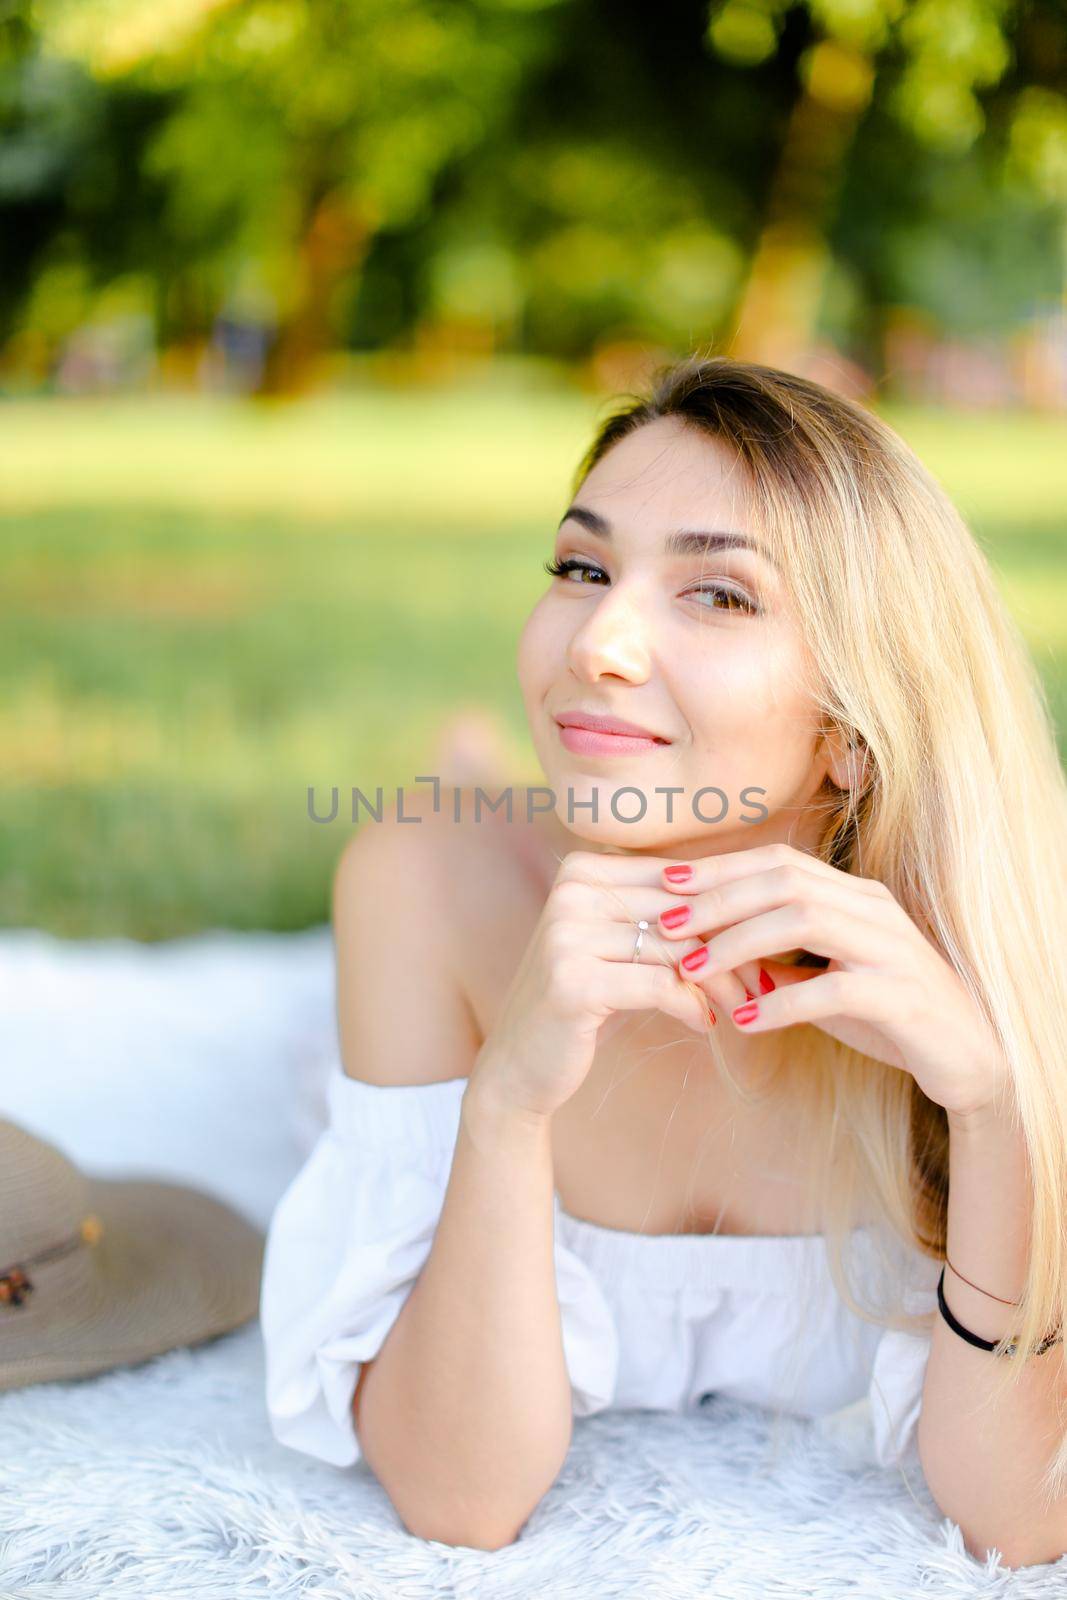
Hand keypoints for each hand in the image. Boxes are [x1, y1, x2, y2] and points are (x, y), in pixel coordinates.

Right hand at [469, 849, 767, 1122]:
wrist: (520, 1062)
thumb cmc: (585, 999)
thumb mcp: (620, 946)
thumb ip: (664, 914)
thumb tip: (750, 897)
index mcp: (583, 869)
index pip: (676, 881)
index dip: (726, 912)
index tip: (763, 943)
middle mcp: (571, 891)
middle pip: (681, 913)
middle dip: (731, 948)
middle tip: (762, 980)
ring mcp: (567, 934)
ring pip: (677, 950)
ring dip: (719, 982)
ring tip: (740, 1005)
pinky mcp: (573, 981)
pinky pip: (660, 987)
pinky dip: (692, 1006)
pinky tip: (704, 1023)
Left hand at [654, 841, 1009, 1123]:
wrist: (968, 1056)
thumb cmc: (885, 1012)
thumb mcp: (821, 980)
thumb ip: (774, 960)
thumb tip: (705, 950)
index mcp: (854, 895)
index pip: (779, 862)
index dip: (720, 869)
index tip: (665, 883)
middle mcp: (874, 909)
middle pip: (785, 881)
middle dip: (718, 899)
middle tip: (665, 924)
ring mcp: (892, 949)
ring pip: (806, 919)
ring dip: (740, 942)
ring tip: (692, 969)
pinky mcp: (904, 997)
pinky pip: (836, 988)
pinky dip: (784, 1003)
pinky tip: (744, 1020)